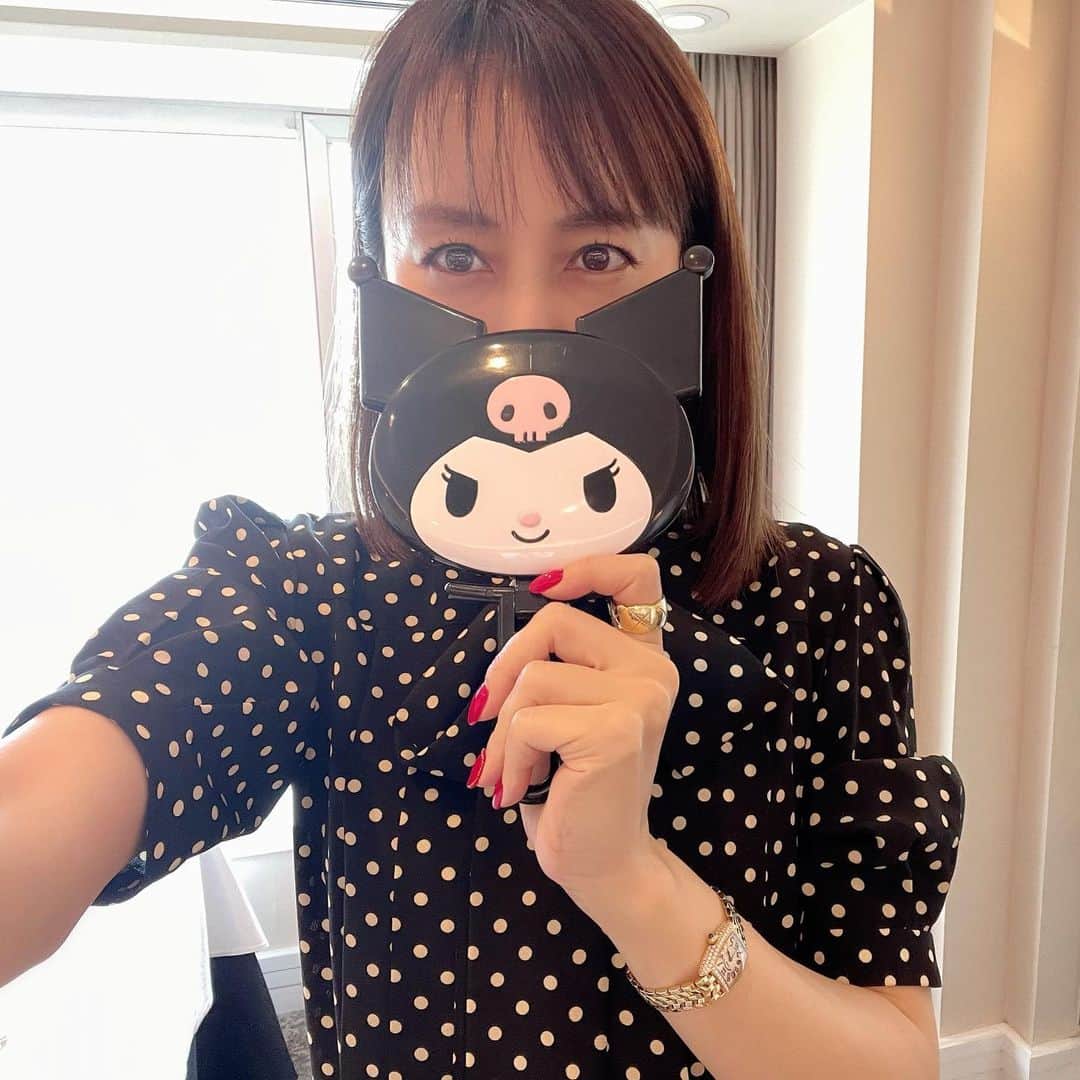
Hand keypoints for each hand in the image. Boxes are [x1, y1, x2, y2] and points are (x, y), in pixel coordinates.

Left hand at [469, 553, 678, 896]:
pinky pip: (528, 719)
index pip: (637, 577)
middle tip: (485, 715)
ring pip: (532, 677)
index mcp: (641, 658)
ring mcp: (639, 698)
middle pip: (554, 620)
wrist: (601, 863)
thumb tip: (501, 645)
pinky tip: (520, 787)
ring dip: (501, 730)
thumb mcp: (567, 713)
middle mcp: (651, 670)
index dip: (589, 565)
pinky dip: (509, 755)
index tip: (543, 586)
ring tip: (508, 770)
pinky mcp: (615, 731)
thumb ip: (557, 666)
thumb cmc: (575, 788)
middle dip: (504, 667)